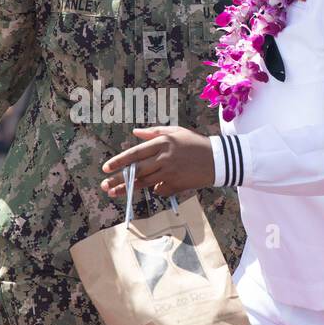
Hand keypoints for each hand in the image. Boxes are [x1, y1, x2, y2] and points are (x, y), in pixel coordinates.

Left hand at [101, 125, 215, 198]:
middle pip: (136, 171)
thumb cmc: (195, 143)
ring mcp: (170, 173)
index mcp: (162, 143)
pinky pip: (160, 189)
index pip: (135, 153)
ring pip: (144, 183)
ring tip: (113, 192)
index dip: (119, 161)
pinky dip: (156, 189)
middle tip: (104, 185)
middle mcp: (164, 158)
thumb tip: (135, 132)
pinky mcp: (177, 185)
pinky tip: (156, 186)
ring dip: (128, 189)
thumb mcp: (175, 132)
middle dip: (118, 179)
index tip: (105, 167)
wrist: (218, 159)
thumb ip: (154, 132)